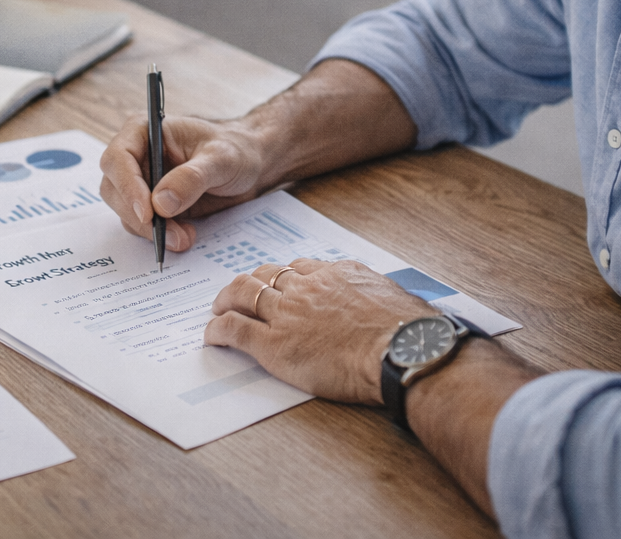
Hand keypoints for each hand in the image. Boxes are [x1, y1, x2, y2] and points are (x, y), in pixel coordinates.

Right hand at [97, 114, 269, 252]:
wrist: (248, 165)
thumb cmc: (235, 149)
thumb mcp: (221, 158)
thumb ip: (192, 177)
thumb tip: (160, 203)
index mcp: (145, 131)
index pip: (118, 158)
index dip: (127, 186)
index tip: (148, 213)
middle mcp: (136, 155)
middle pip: (114, 189)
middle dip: (140, 216)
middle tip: (169, 235)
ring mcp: (140, 181)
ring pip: (125, 211)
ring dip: (150, 230)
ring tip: (184, 237)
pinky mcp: (150, 204)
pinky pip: (141, 224)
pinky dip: (158, 235)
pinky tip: (183, 235)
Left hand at [203, 258, 434, 404]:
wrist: (402, 351)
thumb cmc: (408, 332)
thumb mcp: (393, 299)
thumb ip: (374, 298)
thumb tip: (382, 306)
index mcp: (336, 274)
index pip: (299, 268)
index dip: (283, 276)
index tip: (278, 283)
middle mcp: (307, 287)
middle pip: (265, 275)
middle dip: (247, 282)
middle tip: (237, 292)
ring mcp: (287, 314)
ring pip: (243, 295)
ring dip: (226, 300)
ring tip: (217, 308)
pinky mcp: (274, 344)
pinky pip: (234, 330)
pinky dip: (218, 330)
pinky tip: (211, 335)